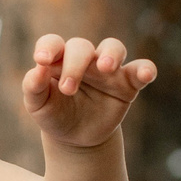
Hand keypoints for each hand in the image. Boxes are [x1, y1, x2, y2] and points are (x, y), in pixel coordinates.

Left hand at [22, 35, 156, 149]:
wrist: (77, 138)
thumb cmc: (55, 115)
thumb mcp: (38, 106)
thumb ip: (33, 87)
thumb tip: (36, 69)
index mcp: (58, 60)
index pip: (52, 43)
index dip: (48, 47)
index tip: (42, 60)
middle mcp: (84, 59)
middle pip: (81, 47)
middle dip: (75, 64)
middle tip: (68, 88)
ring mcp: (107, 69)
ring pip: (113, 47)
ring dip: (111, 54)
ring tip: (106, 68)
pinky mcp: (127, 83)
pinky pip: (140, 69)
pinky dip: (146, 69)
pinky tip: (147, 74)